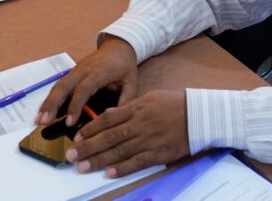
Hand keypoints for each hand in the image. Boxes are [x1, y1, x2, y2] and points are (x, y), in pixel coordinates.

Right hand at [37, 37, 138, 125]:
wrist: (118, 46)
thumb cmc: (125, 66)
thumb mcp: (132, 81)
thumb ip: (126, 99)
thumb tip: (115, 118)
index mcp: (99, 72)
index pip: (84, 89)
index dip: (75, 105)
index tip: (69, 122)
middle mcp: (84, 69)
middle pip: (64, 86)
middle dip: (52, 104)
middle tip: (44, 121)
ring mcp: (76, 70)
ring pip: (58, 85)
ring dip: (47, 102)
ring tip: (38, 120)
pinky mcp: (72, 72)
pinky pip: (59, 85)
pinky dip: (50, 98)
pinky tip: (43, 111)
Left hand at [66, 90, 188, 177]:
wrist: (199, 116)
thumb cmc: (174, 104)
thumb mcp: (150, 98)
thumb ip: (128, 107)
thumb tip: (109, 114)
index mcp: (136, 108)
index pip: (108, 119)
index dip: (90, 129)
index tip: (77, 138)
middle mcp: (140, 124)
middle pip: (109, 137)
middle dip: (88, 147)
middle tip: (71, 156)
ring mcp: (149, 140)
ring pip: (119, 151)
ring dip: (99, 160)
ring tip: (83, 167)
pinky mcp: (158, 153)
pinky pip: (138, 162)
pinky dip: (123, 168)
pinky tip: (109, 173)